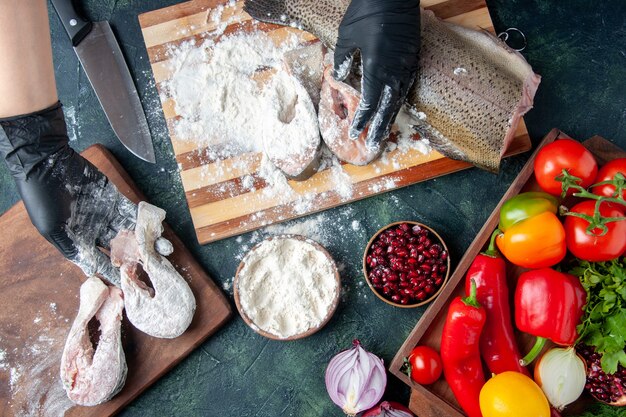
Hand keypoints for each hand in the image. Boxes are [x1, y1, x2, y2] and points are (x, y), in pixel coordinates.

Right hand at [0, 102, 170, 284]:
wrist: (47, 162)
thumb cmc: (43, 198)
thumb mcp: (54, 229)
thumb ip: (76, 250)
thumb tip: (92, 272)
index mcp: (80, 242)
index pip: (102, 262)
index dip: (117, 273)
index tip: (134, 284)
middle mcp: (94, 231)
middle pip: (121, 249)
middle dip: (140, 257)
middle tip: (159, 265)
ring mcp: (106, 214)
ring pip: (131, 231)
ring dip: (147, 240)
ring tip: (165, 248)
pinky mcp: (114, 199)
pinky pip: (132, 212)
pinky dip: (145, 220)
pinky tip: (158, 227)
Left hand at [334, 0, 420, 149]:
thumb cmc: (366, 11)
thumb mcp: (346, 36)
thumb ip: (343, 60)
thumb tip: (339, 78)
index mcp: (377, 67)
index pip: (369, 102)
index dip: (362, 119)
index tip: (354, 132)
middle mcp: (395, 71)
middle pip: (387, 107)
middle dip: (379, 127)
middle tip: (373, 144)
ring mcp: (407, 65)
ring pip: (399, 99)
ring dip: (391, 117)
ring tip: (384, 132)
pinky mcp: (413, 58)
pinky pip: (407, 86)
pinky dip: (400, 100)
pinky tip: (395, 107)